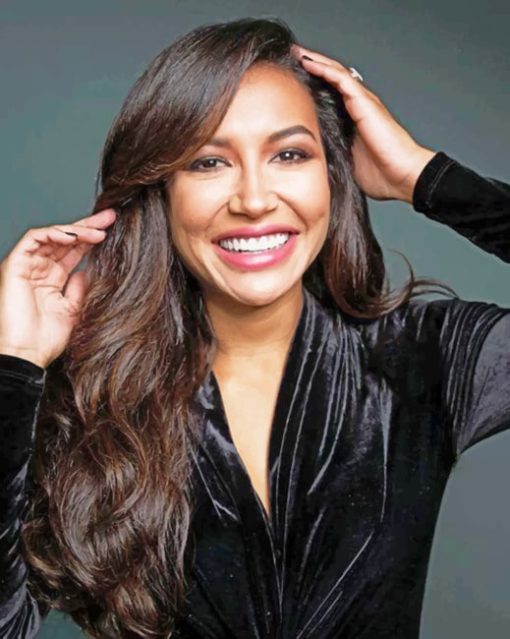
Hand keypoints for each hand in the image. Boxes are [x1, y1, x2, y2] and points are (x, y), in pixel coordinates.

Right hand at [0, 208, 116, 367]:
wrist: (26, 354)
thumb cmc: (46, 339)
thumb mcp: (74, 310)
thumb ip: (81, 289)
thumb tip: (90, 271)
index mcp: (53, 280)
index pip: (75, 251)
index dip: (93, 239)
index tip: (115, 230)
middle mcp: (40, 269)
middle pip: (66, 239)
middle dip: (89, 226)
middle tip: (110, 217)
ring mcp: (28, 265)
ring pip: (52, 235)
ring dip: (76, 230)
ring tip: (98, 231)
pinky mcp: (15, 264)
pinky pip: (34, 238)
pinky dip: (54, 233)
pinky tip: (73, 236)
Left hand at [291, 44, 436, 203]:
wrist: (403, 176)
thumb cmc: (381, 174)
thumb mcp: (346, 160)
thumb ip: (332, 151)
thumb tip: (310, 156)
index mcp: (353, 120)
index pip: (331, 95)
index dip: (314, 85)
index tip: (293, 80)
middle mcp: (359, 106)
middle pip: (332, 79)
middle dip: (312, 67)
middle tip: (292, 58)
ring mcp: (363, 103)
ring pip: (335, 74)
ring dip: (315, 61)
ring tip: (297, 53)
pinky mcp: (365, 103)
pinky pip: (342, 80)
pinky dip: (325, 70)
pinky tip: (309, 63)